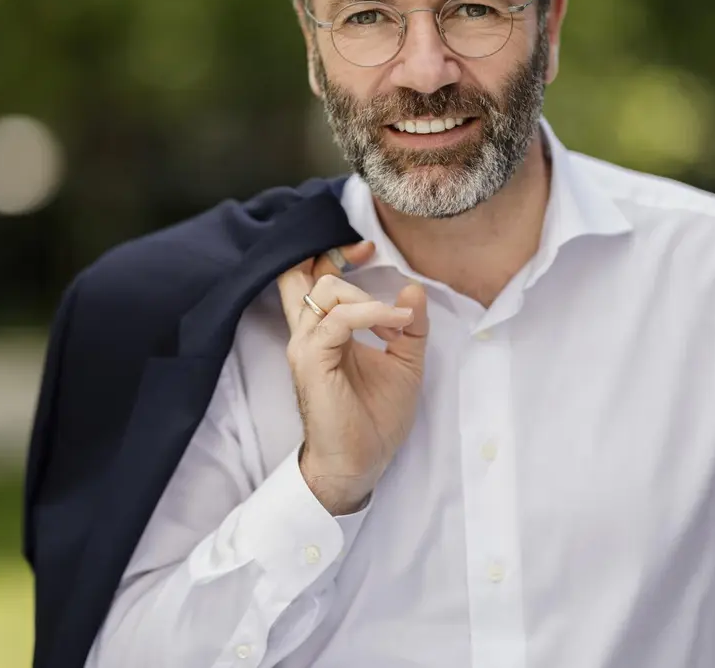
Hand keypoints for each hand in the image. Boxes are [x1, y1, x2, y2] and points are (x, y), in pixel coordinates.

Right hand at [275, 241, 429, 514]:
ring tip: (398, 320)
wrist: (359, 463)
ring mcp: (306, 346)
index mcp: (323, 332)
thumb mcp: (404, 364)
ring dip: (367, 295)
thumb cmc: (374, 419)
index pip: (311, 277)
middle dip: (337, 254)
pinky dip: (372, 314)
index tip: (368, 249)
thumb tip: (412, 288)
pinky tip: (396, 323)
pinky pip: (339, 319)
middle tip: (371, 254)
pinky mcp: (312, 360)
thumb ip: (408, 327)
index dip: (335, 254)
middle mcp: (307, 333)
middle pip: (302, 273)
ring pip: (324, 291)